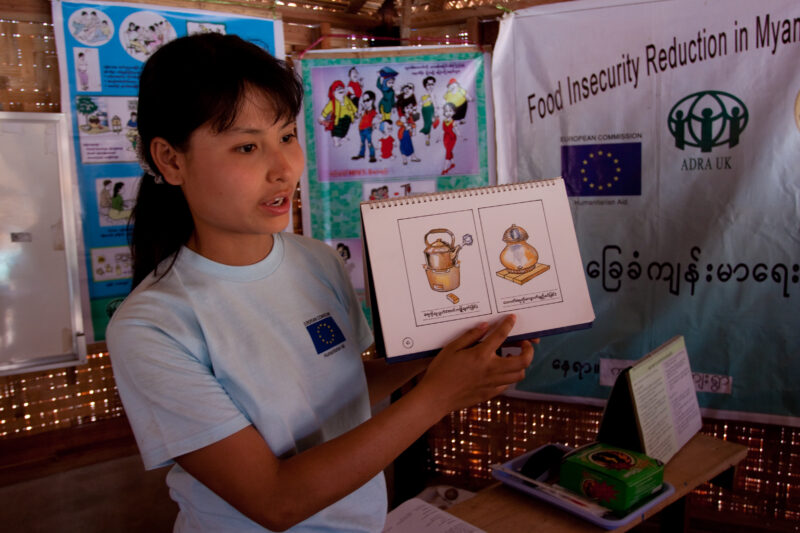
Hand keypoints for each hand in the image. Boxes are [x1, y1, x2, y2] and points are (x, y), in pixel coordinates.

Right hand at [417, 315, 533, 415]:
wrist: (435, 397)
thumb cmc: (440, 371)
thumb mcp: (451, 348)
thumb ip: (470, 336)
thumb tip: (485, 326)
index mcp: (480, 355)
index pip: (501, 335)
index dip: (508, 324)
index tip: (512, 318)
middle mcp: (491, 370)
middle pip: (523, 360)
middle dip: (529, 350)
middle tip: (524, 344)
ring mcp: (492, 383)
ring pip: (519, 375)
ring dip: (520, 364)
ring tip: (512, 357)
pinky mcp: (489, 394)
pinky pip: (507, 385)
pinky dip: (509, 377)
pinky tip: (499, 371)